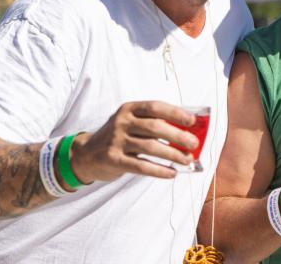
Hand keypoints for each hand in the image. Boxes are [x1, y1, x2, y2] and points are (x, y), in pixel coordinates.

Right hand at [70, 101, 198, 182]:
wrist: (86, 155)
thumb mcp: (131, 123)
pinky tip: (172, 173)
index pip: (155, 107)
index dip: (175, 113)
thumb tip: (187, 131)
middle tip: (194, 143)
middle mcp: (122, 122)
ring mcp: (116, 141)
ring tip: (187, 160)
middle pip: (155, 127)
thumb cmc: (118, 137)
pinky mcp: (113, 159)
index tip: (192, 120)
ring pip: (150, 147)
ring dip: (172, 154)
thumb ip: (153, 123)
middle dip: (178, 136)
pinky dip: (159, 170)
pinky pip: (141, 166)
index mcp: (129, 109)